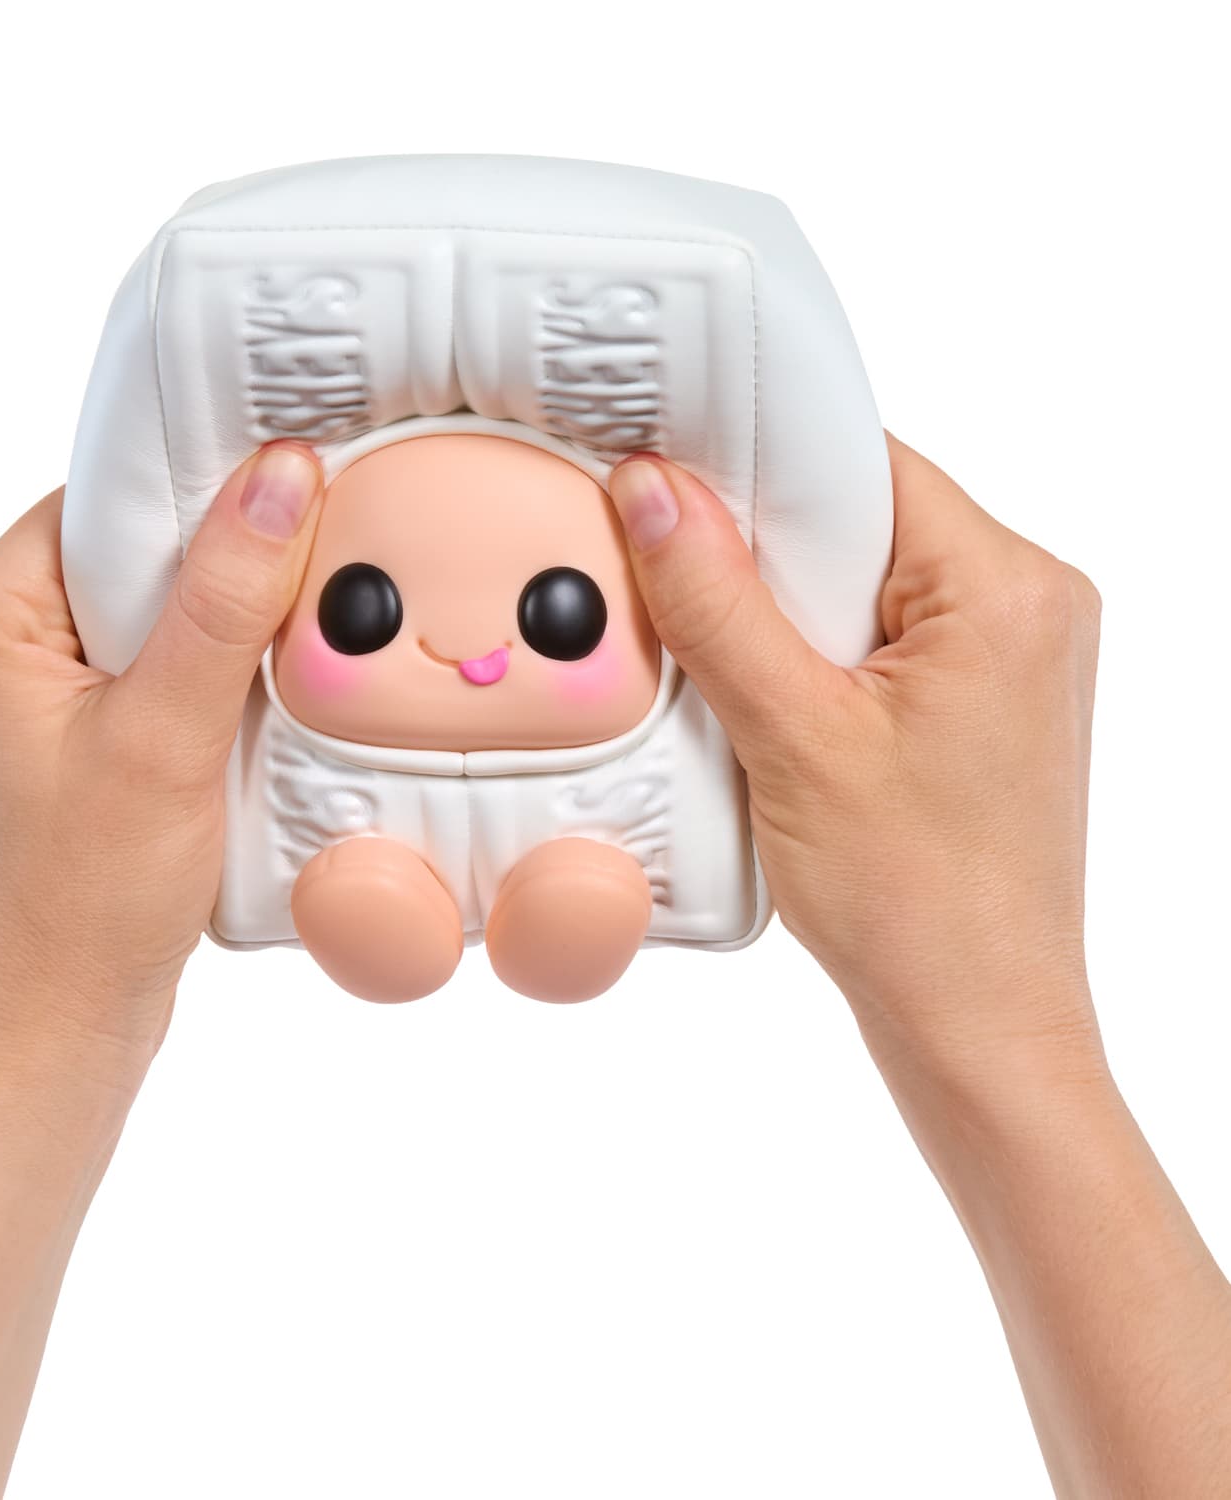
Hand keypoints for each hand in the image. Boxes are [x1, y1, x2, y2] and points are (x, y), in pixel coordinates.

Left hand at [0, 441, 324, 1077]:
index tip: (298, 512)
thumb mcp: (167, 737)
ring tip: (253, 692)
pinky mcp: (48, 730)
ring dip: (211, 642)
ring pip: (143, 612)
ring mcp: (9, 686)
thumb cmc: (83, 905)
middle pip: (131, 553)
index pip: (112, 502)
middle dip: (217, 586)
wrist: (50, 1029)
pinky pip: (135, 666)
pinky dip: (194, 684)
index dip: (209, 506)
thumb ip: (225, 599)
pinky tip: (227, 727)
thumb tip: (278, 473)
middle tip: (286, 625)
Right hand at [607, 435, 1105, 1093]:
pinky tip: (784, 714)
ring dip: (786, 616)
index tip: (668, 486)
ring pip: (863, 580)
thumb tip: (652, 487)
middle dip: (766, 560)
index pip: (860, 464)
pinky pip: (882, 634)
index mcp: (1005, 586)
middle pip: (860, 519)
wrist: (975, 1023)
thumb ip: (716, 603)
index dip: (755, 472)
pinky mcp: (984, 698)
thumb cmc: (917, 904)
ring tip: (755, 693)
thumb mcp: (793, 738)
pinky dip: (817, 657)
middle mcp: (1029, 601)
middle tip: (704, 622)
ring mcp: (1013, 653)